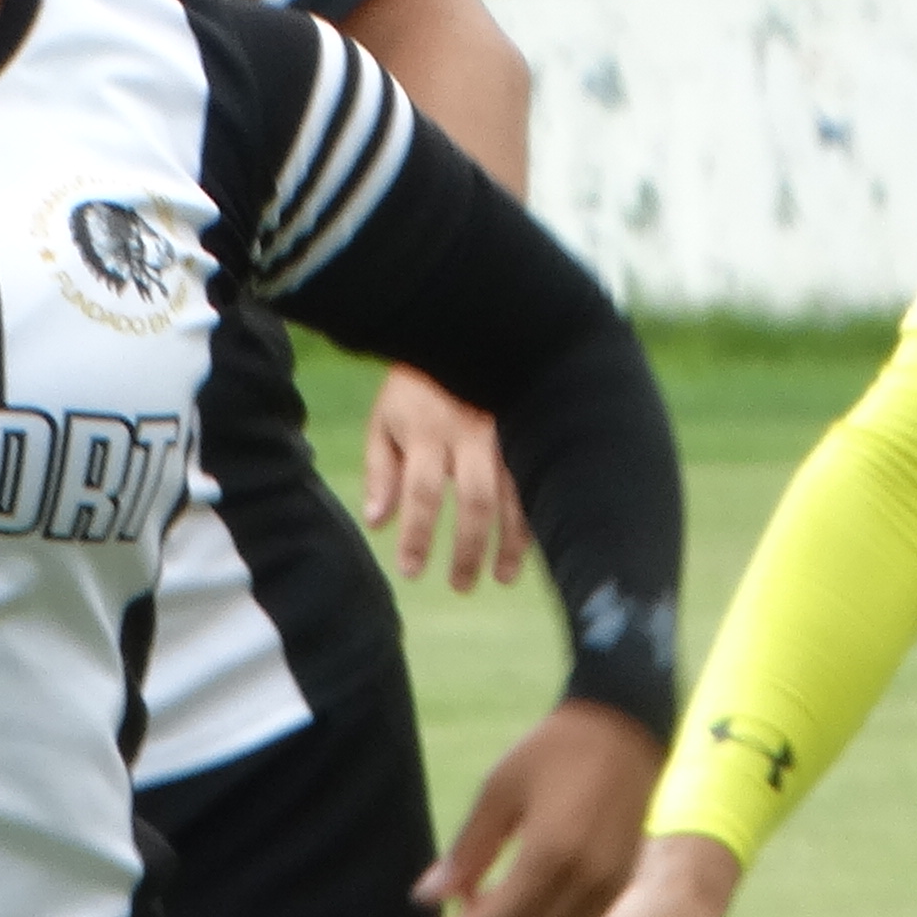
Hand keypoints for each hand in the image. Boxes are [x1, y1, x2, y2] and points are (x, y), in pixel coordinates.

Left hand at [364, 367, 530, 591]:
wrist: (467, 330)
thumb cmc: (418, 384)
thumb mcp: (386, 419)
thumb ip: (382, 470)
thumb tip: (378, 523)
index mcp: (429, 431)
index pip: (422, 494)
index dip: (418, 536)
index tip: (411, 572)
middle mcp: (472, 434)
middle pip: (475, 501)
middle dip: (469, 549)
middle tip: (460, 586)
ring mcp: (507, 433)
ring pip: (516, 495)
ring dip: (512, 542)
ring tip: (504, 577)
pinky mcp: (531, 430)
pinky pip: (538, 480)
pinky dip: (537, 515)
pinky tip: (535, 543)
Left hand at [416, 699, 660, 916]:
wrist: (622, 729)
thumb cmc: (554, 751)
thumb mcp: (498, 791)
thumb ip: (466, 851)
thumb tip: (427, 898)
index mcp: (551, 853)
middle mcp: (585, 878)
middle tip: (454, 914)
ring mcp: (608, 883)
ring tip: (485, 907)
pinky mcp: (621, 881)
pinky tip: (521, 903)